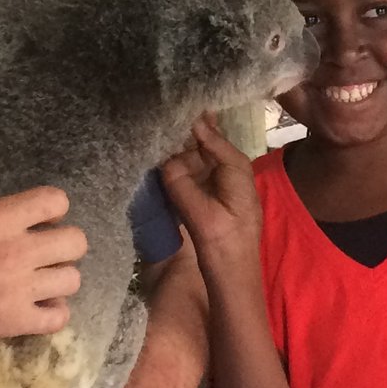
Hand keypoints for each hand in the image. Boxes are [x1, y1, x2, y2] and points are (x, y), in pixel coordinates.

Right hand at [0, 180, 84, 343]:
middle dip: (62, 242)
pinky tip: (38, 305)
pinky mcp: (10, 321)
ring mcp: (15, 289)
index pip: (57, 202)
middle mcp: (14, 250)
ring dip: (57, 277)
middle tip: (43, 251)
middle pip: (76, 242)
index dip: (51, 209)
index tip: (39, 219)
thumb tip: (2, 194)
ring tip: (39, 280)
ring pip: (72, 280)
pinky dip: (53, 312)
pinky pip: (57, 318)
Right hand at [159, 117, 262, 269]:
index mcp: (236, 169)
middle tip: (152, 122)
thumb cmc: (225, 246)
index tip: (166, 107)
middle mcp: (231, 172)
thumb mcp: (202, 215)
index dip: (189, 122)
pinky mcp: (211, 200)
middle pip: (202, 145)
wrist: (234, 281)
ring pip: (196, 160)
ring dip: (176, 153)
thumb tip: (164, 161)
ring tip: (150, 139)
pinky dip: (178, 171)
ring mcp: (221, 186)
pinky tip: (159, 166)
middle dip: (180, 136)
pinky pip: (193, 176)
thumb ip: (182, 184)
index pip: (210, 135)